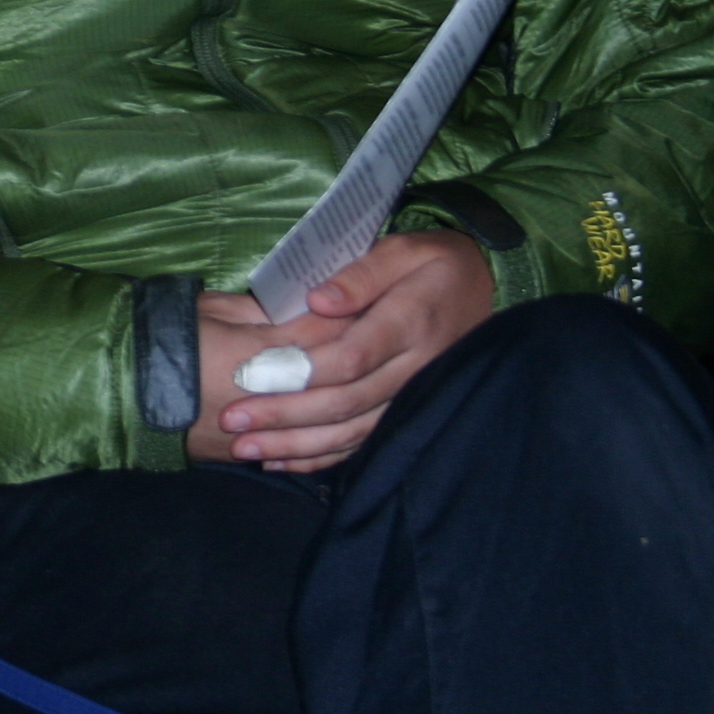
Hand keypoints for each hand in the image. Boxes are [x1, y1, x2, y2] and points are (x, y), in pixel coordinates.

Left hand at [196, 231, 495, 471]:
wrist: (482, 288)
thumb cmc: (431, 264)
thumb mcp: (403, 251)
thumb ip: (361, 275)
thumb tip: (318, 301)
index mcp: (410, 323)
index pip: (351, 356)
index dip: (300, 371)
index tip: (250, 377)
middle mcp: (414, 369)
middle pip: (344, 401)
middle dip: (284, 415)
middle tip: (231, 421)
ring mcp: (412, 397)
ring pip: (351, 431)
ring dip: (296, 445)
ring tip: (245, 450)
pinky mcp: (405, 412)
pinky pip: (363, 442)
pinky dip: (322, 456)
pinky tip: (282, 463)